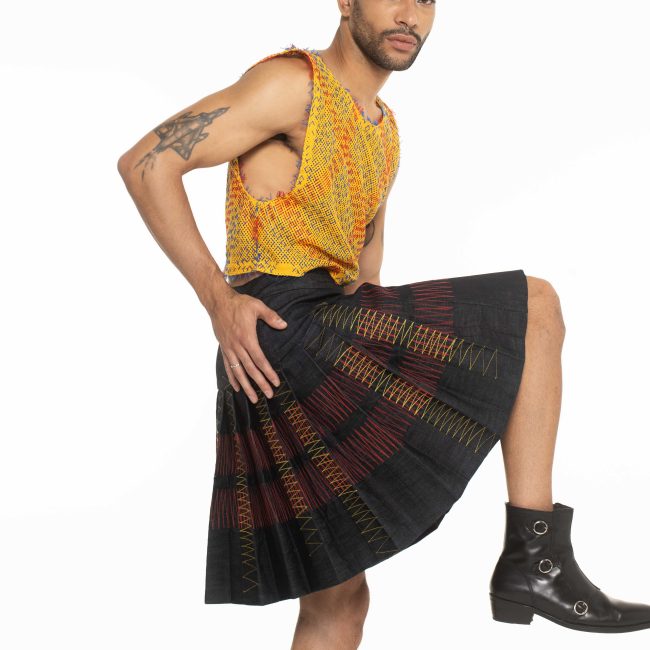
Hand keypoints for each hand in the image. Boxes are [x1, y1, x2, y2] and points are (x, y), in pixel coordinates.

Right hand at [209, 288, 286, 402]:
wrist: (218, 302)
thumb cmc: (238, 304)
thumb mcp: (257, 306)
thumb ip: (271, 316)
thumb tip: (284, 325)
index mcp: (247, 338)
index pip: (260, 360)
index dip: (268, 372)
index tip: (276, 382)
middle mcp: (237, 346)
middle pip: (250, 370)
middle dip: (260, 383)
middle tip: (269, 395)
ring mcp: (229, 349)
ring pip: (238, 372)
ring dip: (246, 386)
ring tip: (253, 398)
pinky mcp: (224, 348)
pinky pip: (228, 366)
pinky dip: (233, 378)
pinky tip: (237, 387)